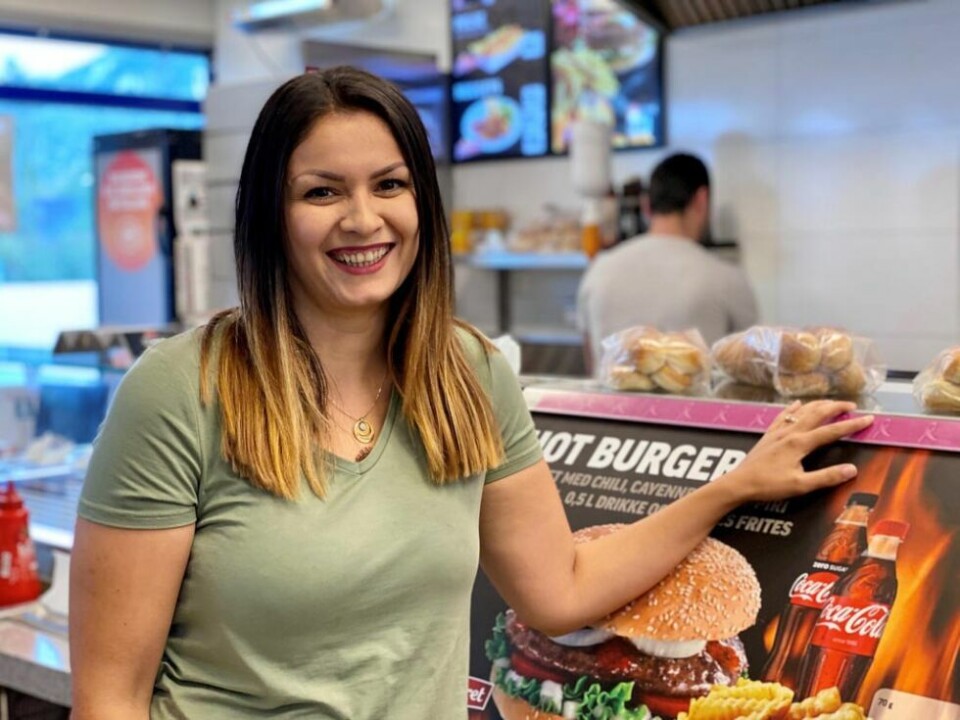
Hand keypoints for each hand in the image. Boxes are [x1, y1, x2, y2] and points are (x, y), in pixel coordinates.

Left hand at [718, 400, 873, 502]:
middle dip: (836, 407)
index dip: (852, 425)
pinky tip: (797, 403)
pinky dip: (794, 408)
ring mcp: (777, 432)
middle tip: (853, 405)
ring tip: (832, 403)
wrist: (738, 483)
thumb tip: (852, 469)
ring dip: (818, 405)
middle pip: (817, 413)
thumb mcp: (800, 486)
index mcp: (800, 443)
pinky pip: (783, 416)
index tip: (869, 419)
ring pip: (801, 411)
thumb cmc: (768, 486)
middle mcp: (789, 432)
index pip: (832, 430)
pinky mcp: (768, 435)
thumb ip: (827, 477)